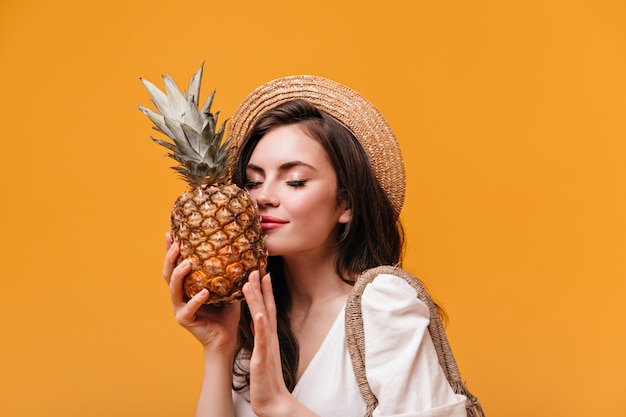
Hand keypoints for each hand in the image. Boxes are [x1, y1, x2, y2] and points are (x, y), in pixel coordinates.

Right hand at [163, 233, 239, 352]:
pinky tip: (204, 292)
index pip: (175, 264)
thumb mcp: (228, 286)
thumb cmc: (227, 312)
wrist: (226, 338)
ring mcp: (180, 308)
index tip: (171, 232)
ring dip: (179, 275)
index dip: (171, 249)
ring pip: (174, 289)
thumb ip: (227, 270)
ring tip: (187, 263)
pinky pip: (189, 309)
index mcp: (186, 286)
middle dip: (170, 257)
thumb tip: (240, 247)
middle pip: (168, 273)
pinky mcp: (185, 320)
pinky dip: (196, 300)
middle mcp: (179, 296)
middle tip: (177, 243)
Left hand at [243, 271, 293, 415]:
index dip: (264, 290)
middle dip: (261, 288)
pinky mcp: (263, 357)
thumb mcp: (263, 352)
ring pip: (262, 318)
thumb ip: (261, 335)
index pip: (266, 308)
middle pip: (266, 307)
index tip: (261, 272)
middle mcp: (269, 337)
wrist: (273, 401)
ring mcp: (267, 346)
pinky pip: (262, 339)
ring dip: (257, 300)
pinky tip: (258, 314)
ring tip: (251, 283)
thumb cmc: (267, 378)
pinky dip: (261, 325)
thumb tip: (256, 320)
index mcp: (268, 336)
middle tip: (256, 268)